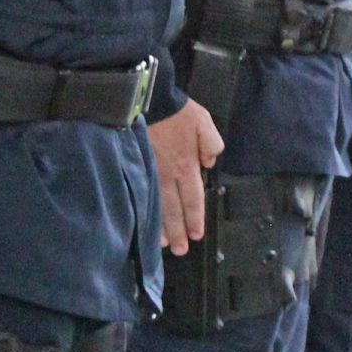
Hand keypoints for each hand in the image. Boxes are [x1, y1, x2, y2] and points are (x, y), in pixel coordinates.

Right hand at [148, 99, 223, 254]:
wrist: (147, 101)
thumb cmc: (176, 111)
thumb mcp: (204, 122)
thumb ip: (212, 144)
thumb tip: (209, 163)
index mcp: (187, 165)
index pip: (193, 199)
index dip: (195, 218)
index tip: (196, 235)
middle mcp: (169, 174)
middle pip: (175, 209)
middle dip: (179, 231)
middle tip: (181, 250)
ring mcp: (152, 173)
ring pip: (158, 206)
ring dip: (162, 227)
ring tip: (165, 244)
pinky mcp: (139, 168)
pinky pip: (144, 196)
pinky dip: (146, 212)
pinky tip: (145, 222)